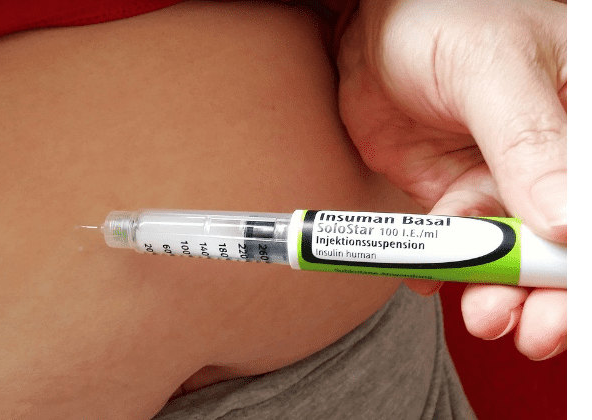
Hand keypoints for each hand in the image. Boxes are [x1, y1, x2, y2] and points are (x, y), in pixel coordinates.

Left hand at [337, 0, 565, 359]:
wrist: (368, 28)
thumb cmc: (440, 20)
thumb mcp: (491, 72)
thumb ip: (528, 143)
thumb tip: (568, 225)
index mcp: (584, 117)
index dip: (584, 255)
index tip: (574, 296)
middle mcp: (556, 157)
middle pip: (567, 243)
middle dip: (553, 294)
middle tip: (533, 329)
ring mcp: (506, 179)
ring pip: (515, 255)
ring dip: (500, 294)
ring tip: (483, 315)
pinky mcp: (458, 194)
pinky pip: (459, 244)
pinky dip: (445, 269)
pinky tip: (431, 279)